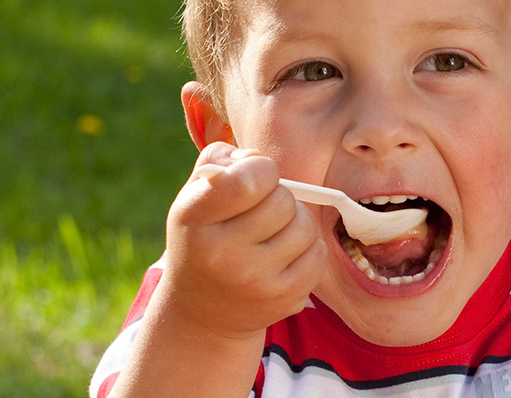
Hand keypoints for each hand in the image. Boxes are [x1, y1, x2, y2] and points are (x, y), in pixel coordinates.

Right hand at [158, 142, 327, 341]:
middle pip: (283, 201)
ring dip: (294, 223)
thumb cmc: (203, 238)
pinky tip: (283, 257)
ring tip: (271, 235)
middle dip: (277, 198)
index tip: (252, 179)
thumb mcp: (192, 196)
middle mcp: (222, 253)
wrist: (200, 312)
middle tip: (259, 213)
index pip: (250, 178)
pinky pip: (318, 254)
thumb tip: (256, 159)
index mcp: (194, 218)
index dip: (260, 169)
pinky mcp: (283, 300)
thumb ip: (219, 161)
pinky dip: (307, 249)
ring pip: (304, 226)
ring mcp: (255, 281)